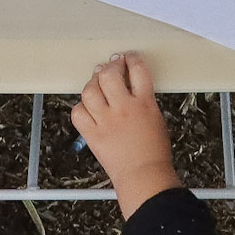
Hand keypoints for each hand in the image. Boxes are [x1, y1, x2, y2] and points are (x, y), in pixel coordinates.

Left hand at [71, 53, 181, 216]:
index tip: (129, 57)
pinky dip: (81, 106)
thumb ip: (142, 100)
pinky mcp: (92, 134)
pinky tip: (88, 106)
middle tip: (111, 66)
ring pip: (90, 90)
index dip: (132, 59)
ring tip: (97, 81)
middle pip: (110, 74)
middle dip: (110, 66)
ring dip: (93, 82)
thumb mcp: (156, 118)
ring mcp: (106, 121)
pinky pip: (78, 112)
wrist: (143, 176)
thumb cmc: (154, 152)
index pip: (138, 70)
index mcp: (145, 103)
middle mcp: (124, 108)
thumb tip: (128, 86)